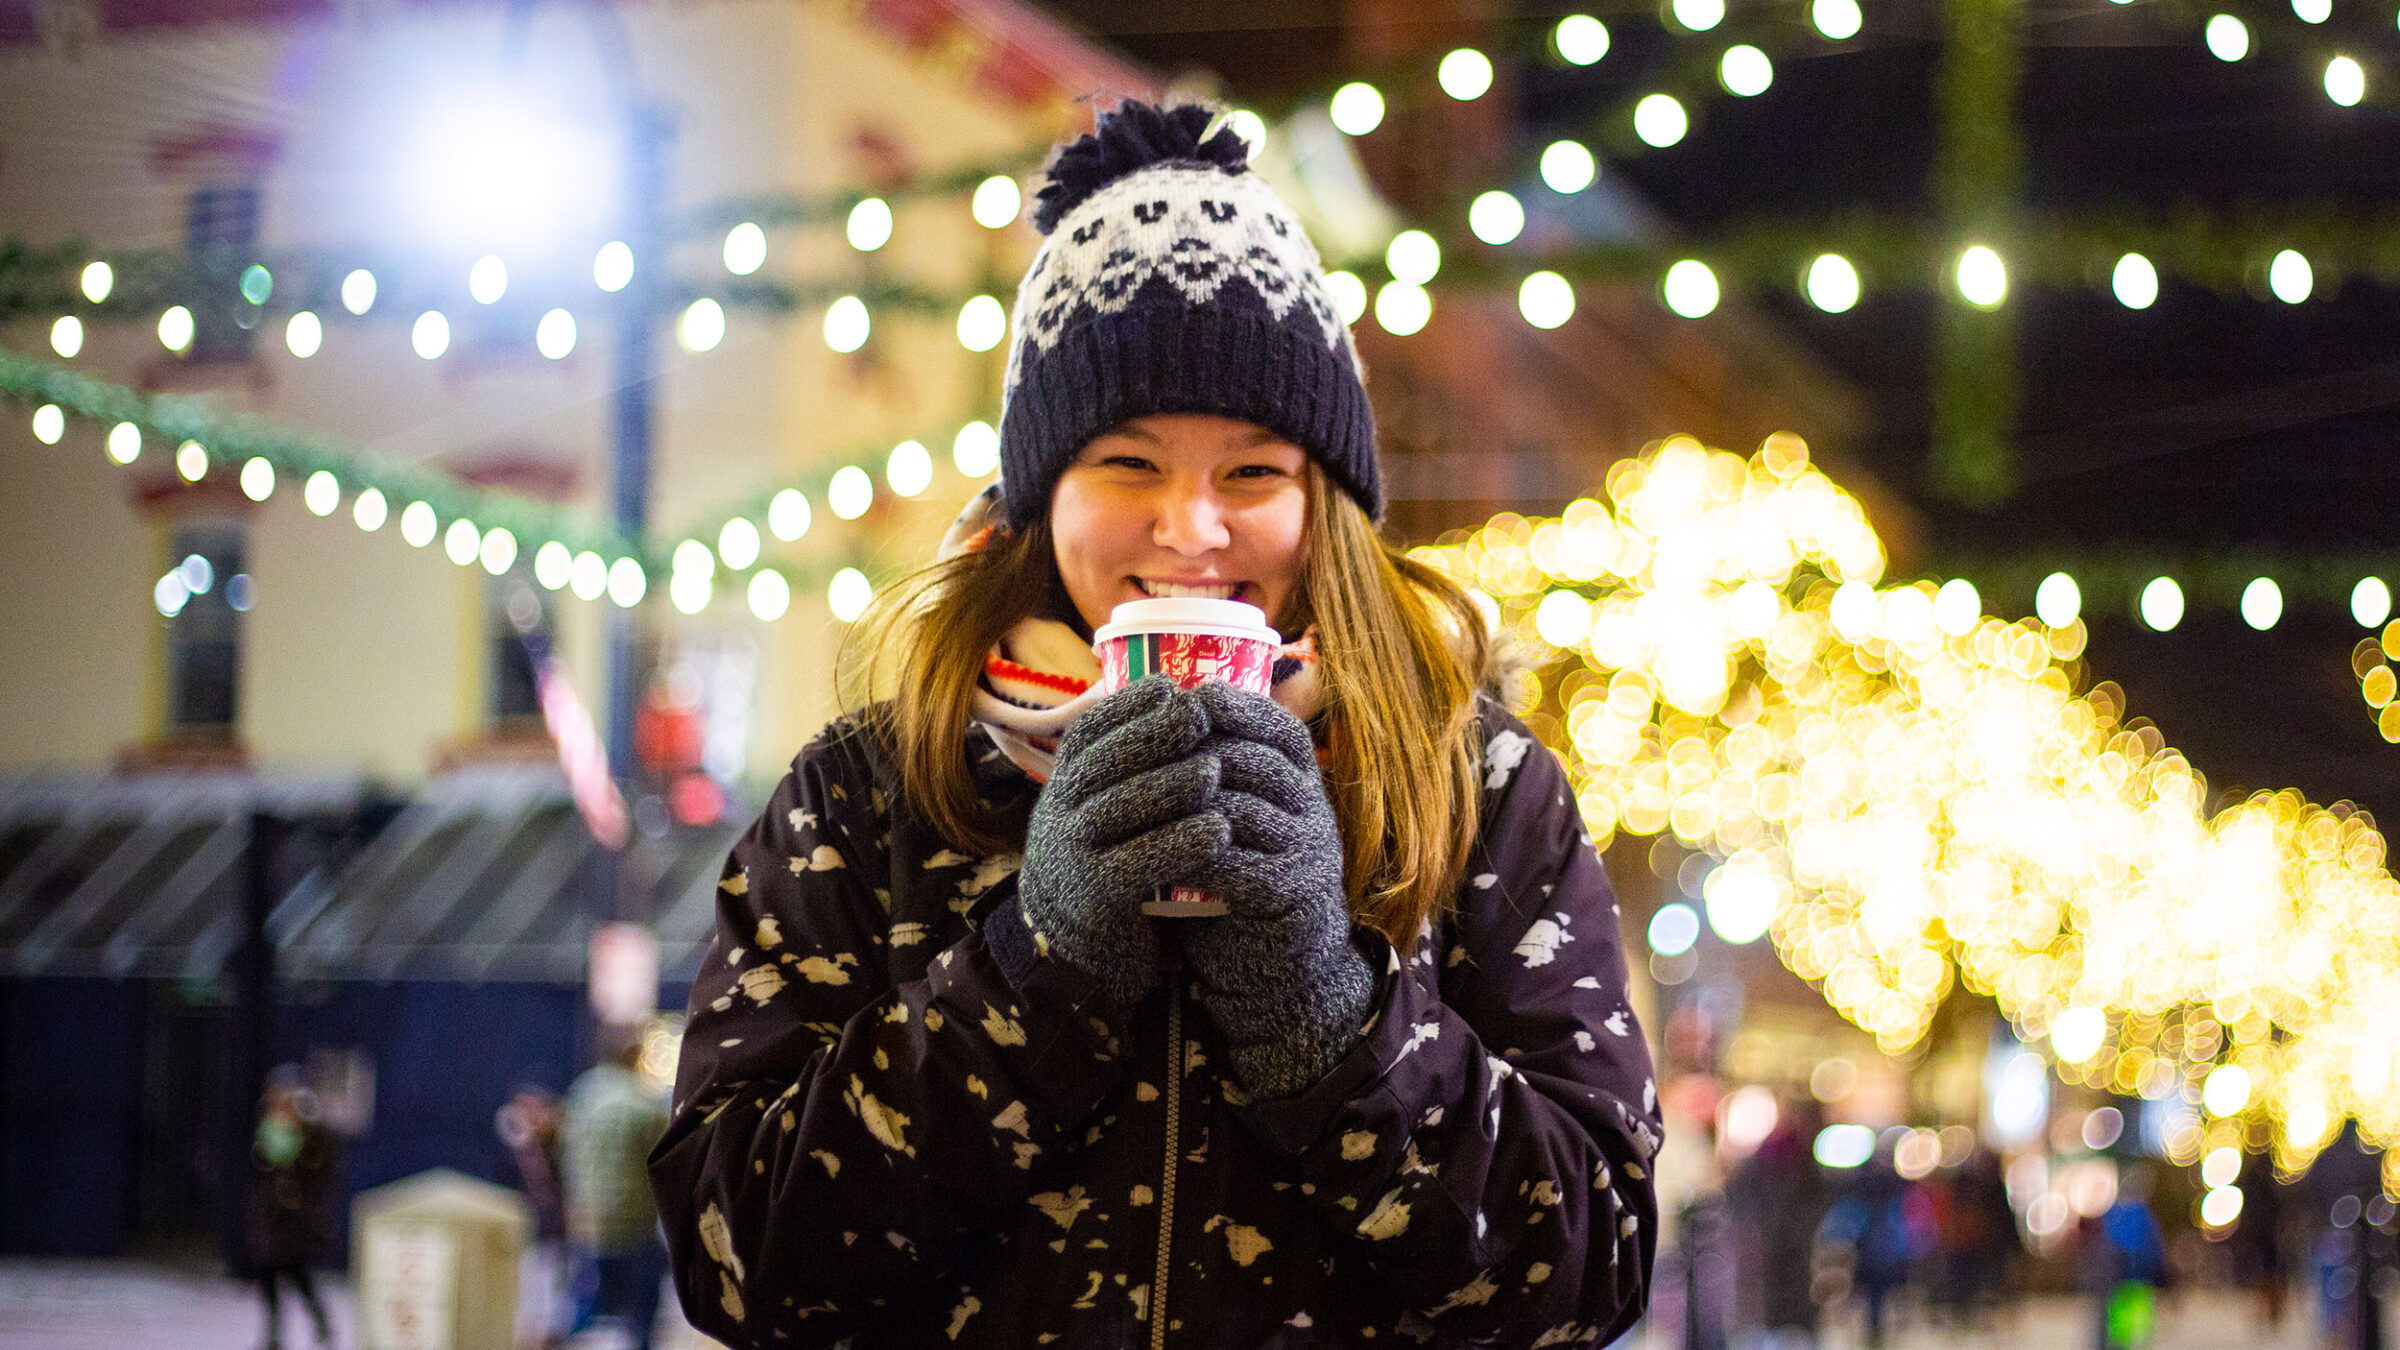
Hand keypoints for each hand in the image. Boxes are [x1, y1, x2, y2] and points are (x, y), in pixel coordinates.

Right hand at [1011, 677, 1227, 1010]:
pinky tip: (1219, 830)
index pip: (1092, 728)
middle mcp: (1060, 808)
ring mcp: (1074, 851)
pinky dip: (1182, 843)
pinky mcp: (1098, 895)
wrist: (1074, 940)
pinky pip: (1141, 862)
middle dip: (1157, 735)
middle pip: (1108, 762)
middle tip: (1203, 718)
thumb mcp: (1102, 798)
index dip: (1133, 706)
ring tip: (1215, 769)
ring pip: (1123, 808)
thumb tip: (1179, 689)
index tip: (1176, 689)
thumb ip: (1130, 756)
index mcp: (1065, 777)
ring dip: (1172, 785)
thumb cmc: (1108, 851)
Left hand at [1181, 681, 1374, 1098]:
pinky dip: (1195, 854)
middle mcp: (1316, 807)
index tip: (1187, 696)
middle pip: (1255, 761)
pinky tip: (1161, 851)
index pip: (1280, 727)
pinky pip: (1239, 864)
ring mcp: (1310, 849)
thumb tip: (1164, 698)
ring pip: (1242, 809)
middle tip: (1144, 751)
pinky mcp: (1294, 892)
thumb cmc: (1242, 868)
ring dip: (1187, 803)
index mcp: (1305, 778)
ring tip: (1138, 799)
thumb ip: (1215, 764)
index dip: (1238, 707)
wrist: (1273, 953)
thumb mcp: (1236, 807)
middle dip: (1197, 753)